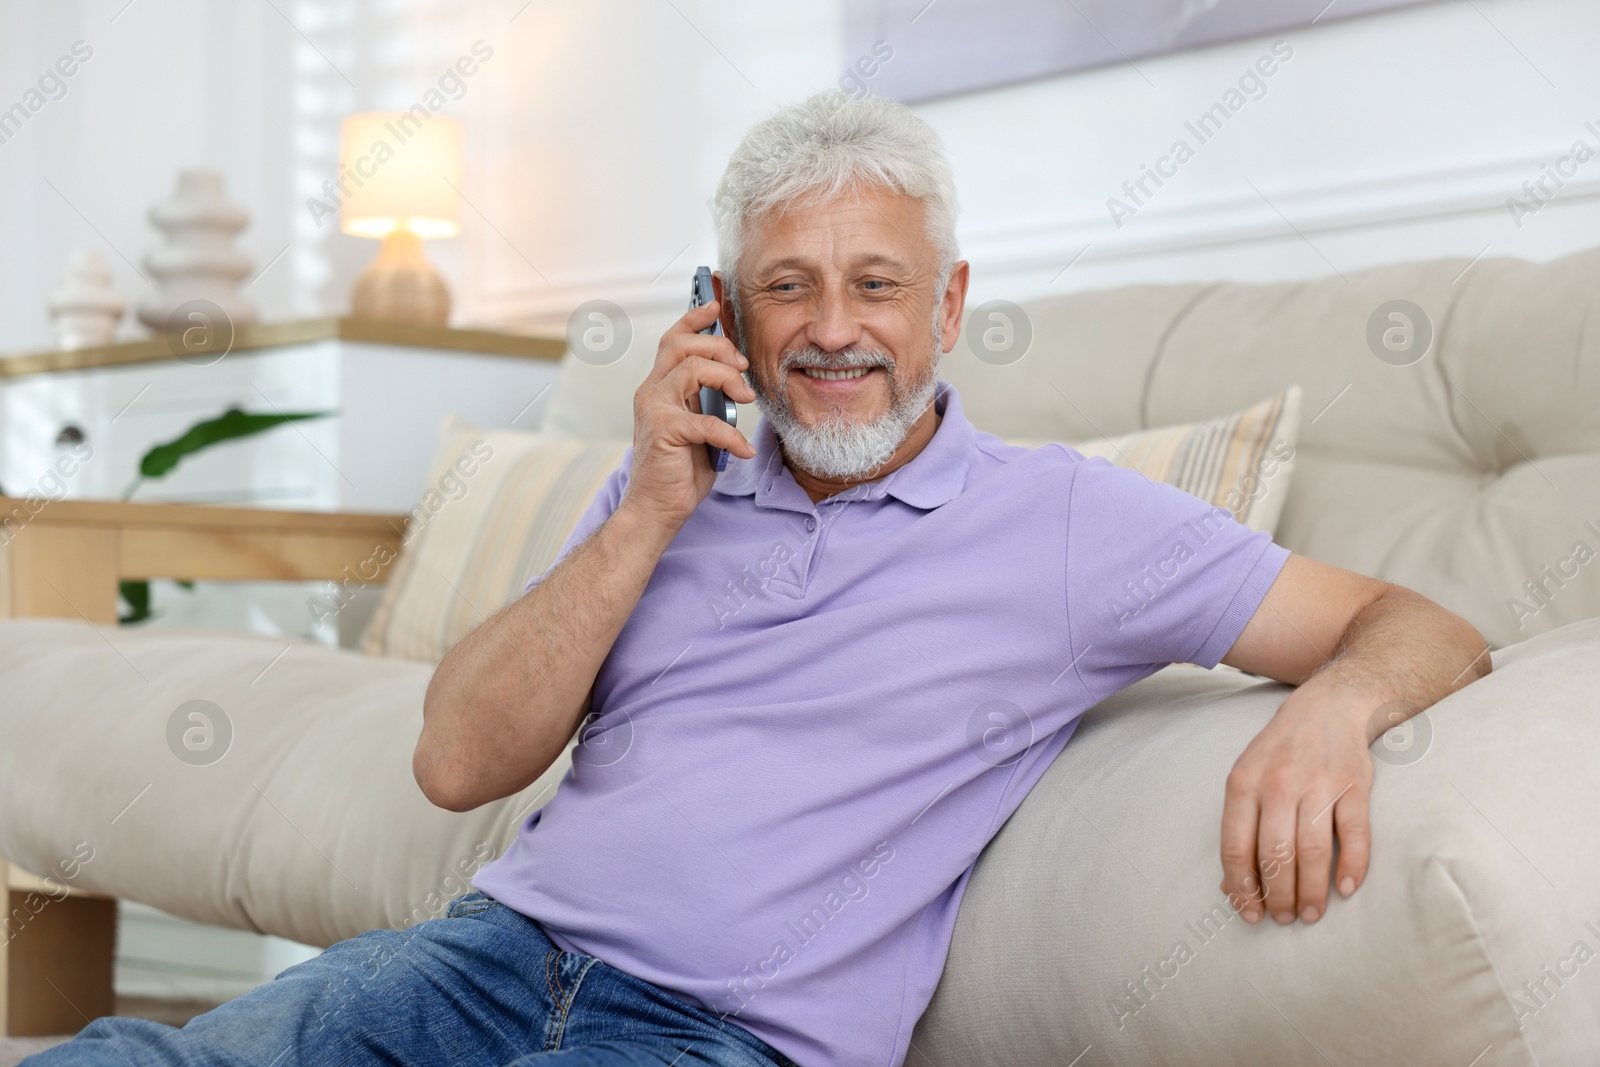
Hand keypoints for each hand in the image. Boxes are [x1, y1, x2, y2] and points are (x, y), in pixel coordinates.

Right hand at [620, 299, 756, 531]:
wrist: (657, 509)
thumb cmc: (680, 470)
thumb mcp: (699, 426)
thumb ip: (708, 401)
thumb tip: (736, 379)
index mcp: (659, 387)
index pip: (674, 339)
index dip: (695, 318)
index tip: (717, 305)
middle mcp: (651, 391)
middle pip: (682, 344)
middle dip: (719, 346)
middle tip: (742, 366)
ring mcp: (654, 409)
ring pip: (691, 369)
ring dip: (726, 378)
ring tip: (746, 399)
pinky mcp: (663, 431)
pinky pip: (704, 420)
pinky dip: (730, 433)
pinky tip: (743, 449)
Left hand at [1219, 690, 1374, 924]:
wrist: (1327, 708)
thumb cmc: (1279, 752)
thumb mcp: (1246, 777)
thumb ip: (1239, 825)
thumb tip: (1233, 883)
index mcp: (1243, 784)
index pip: (1236, 848)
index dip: (1242, 887)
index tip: (1250, 914)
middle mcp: (1278, 784)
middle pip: (1276, 855)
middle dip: (1278, 896)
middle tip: (1284, 918)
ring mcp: (1318, 785)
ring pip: (1313, 851)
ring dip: (1312, 891)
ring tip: (1311, 913)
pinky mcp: (1354, 787)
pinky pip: (1354, 835)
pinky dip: (1352, 867)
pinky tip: (1345, 890)